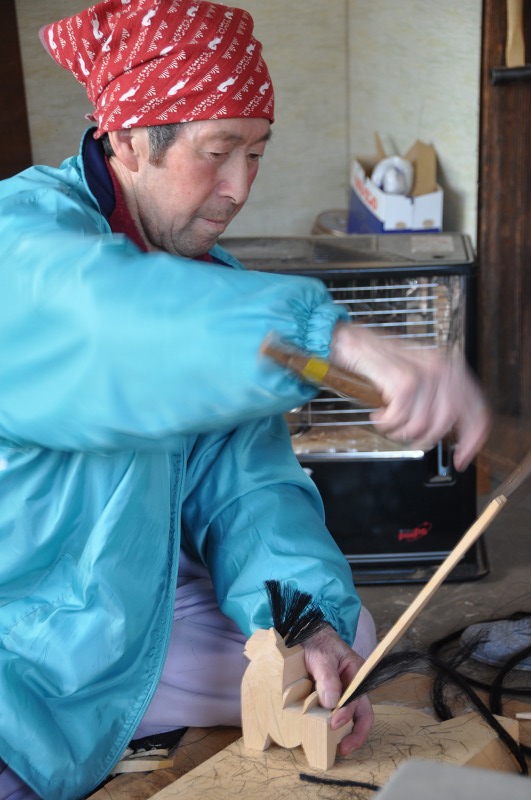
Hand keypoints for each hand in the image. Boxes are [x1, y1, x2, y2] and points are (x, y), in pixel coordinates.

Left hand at [302, 624, 373, 753]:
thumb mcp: (320, 656)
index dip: (349, 714)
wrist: (304, 633)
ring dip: (342, 731)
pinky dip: (328, 723)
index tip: (334, 723)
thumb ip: (327, 677)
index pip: (359, 699)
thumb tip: (331, 703)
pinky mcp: (328, 696)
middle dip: (354, 734)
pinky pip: (332, 713)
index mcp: (357, 673)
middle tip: (342, 749)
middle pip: (360, 713)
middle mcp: (352, 685)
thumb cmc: (316, 641)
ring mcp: (341, 691)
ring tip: (332, 746)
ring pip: (348, 716)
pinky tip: (319, 730)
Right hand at [330, 323, 490, 470]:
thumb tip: (447, 432)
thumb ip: (437, 401)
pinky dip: (386, 423)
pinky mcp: (405, 380)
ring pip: (423, 424)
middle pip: (448, 423)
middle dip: (428, 438)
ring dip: (401, 431)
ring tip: (389, 423)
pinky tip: (379, 416)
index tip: (460, 457)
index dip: (471, 440)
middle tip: (412, 440)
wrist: (351, 343)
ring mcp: (425, 373)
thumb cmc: (380, 363)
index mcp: (452, 369)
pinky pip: (401, 418)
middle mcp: (443, 368)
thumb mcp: (418, 380)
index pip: (477, 411)